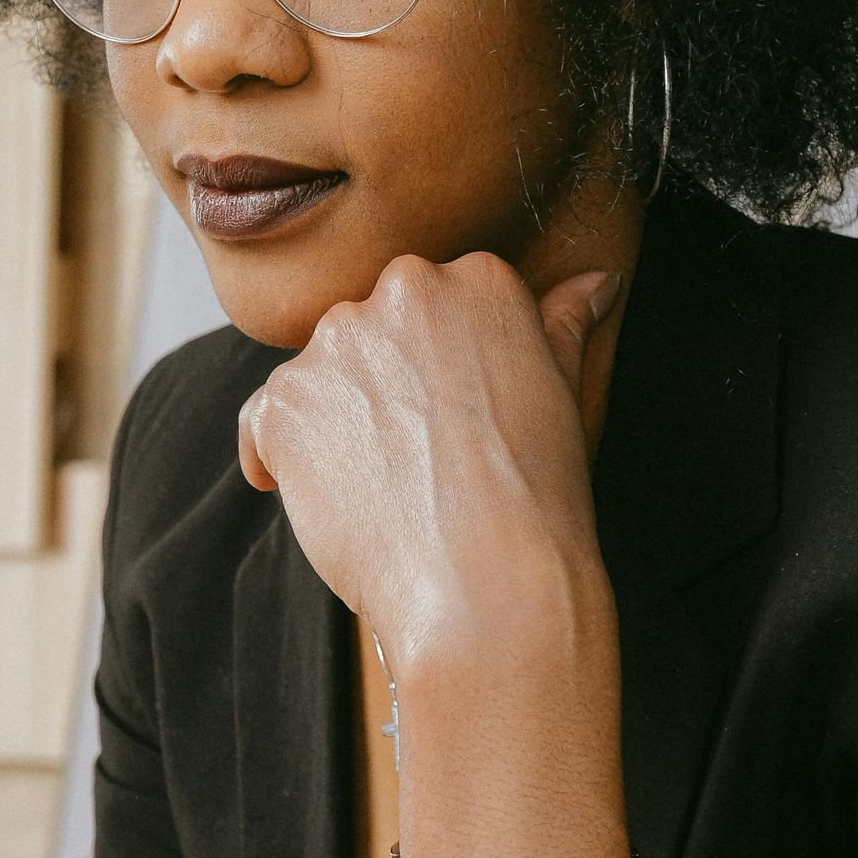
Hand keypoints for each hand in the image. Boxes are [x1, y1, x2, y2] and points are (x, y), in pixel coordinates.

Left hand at [237, 251, 625, 670]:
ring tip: (381, 486)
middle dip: (382, 387)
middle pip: (371, 332)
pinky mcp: (285, 401)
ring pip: (318, 374)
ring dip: (334, 421)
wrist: (488, 579)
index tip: (454, 420)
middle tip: (418, 458)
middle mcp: (403, 291)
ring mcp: (336, 344)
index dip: (438, 370)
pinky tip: (326, 500)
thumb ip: (561, 324)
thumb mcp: (561, 393)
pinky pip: (263, 421)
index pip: (434, 305)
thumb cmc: (535, 495)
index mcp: (477, 278)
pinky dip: (280, 458)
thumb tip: (595, 281)